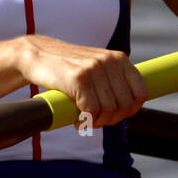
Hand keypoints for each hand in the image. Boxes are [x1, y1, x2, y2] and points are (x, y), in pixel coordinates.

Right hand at [15, 36, 148, 128]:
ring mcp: (94, 69)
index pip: (140, 93)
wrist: (37, 55)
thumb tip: (129, 107)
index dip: (130, 110)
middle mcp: (110, 62)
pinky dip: (84, 122)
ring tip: (84, 119)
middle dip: (111, 119)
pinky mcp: (79, 79)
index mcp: (119, 59)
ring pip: (109, 110)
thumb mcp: (97, 66)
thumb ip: (114, 80)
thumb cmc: (67, 66)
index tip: (115, 115)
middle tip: (95, 120)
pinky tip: (77, 120)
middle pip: (124, 106)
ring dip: (97, 122)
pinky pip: (91, 111)